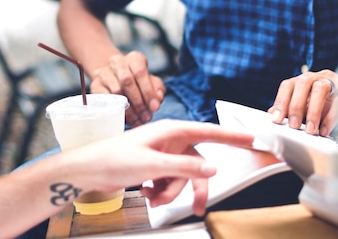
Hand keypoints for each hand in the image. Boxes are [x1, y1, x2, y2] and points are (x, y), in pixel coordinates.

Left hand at [71, 120, 253, 216]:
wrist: (87, 170)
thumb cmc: (114, 159)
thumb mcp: (152, 165)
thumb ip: (184, 168)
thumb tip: (212, 169)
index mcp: (173, 131)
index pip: (209, 132)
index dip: (231, 136)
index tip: (250, 139)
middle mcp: (170, 140)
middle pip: (196, 165)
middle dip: (194, 187)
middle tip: (198, 207)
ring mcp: (163, 154)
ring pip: (182, 177)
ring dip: (170, 192)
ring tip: (153, 196)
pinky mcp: (154, 166)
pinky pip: (170, 181)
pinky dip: (161, 191)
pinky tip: (147, 192)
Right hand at [89, 50, 164, 125]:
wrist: (115, 76)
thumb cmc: (138, 80)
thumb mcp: (151, 81)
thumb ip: (157, 89)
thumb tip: (158, 99)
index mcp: (134, 58)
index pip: (140, 72)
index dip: (148, 91)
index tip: (154, 107)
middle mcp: (118, 62)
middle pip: (127, 81)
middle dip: (138, 102)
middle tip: (146, 117)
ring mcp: (104, 72)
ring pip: (115, 91)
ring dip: (128, 109)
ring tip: (137, 120)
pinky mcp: (95, 84)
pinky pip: (104, 98)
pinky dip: (115, 110)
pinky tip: (124, 118)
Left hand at [268, 69, 337, 135]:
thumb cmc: (333, 101)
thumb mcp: (311, 104)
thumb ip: (293, 108)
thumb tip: (271, 115)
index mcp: (306, 80)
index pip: (288, 85)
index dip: (280, 101)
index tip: (275, 119)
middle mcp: (318, 77)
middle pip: (303, 82)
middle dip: (296, 105)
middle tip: (293, 126)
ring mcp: (335, 81)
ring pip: (320, 88)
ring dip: (313, 110)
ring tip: (310, 130)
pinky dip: (331, 117)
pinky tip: (325, 130)